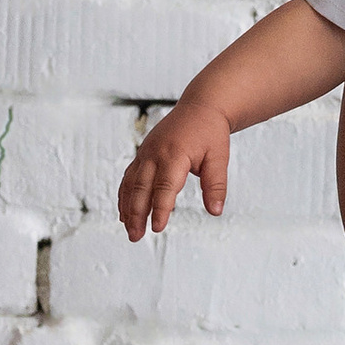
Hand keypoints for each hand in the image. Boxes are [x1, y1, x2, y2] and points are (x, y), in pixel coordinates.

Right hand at [118, 102, 227, 239]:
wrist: (200, 107)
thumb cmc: (211, 133)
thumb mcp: (219, 158)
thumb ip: (216, 185)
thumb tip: (216, 211)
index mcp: (174, 154)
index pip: (165, 187)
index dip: (160, 209)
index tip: (158, 228)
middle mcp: (155, 154)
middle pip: (141, 188)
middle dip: (137, 214)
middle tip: (136, 237)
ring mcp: (145, 153)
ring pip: (131, 184)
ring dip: (128, 208)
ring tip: (129, 230)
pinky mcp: (142, 154)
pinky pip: (129, 177)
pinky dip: (125, 196)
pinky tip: (125, 213)